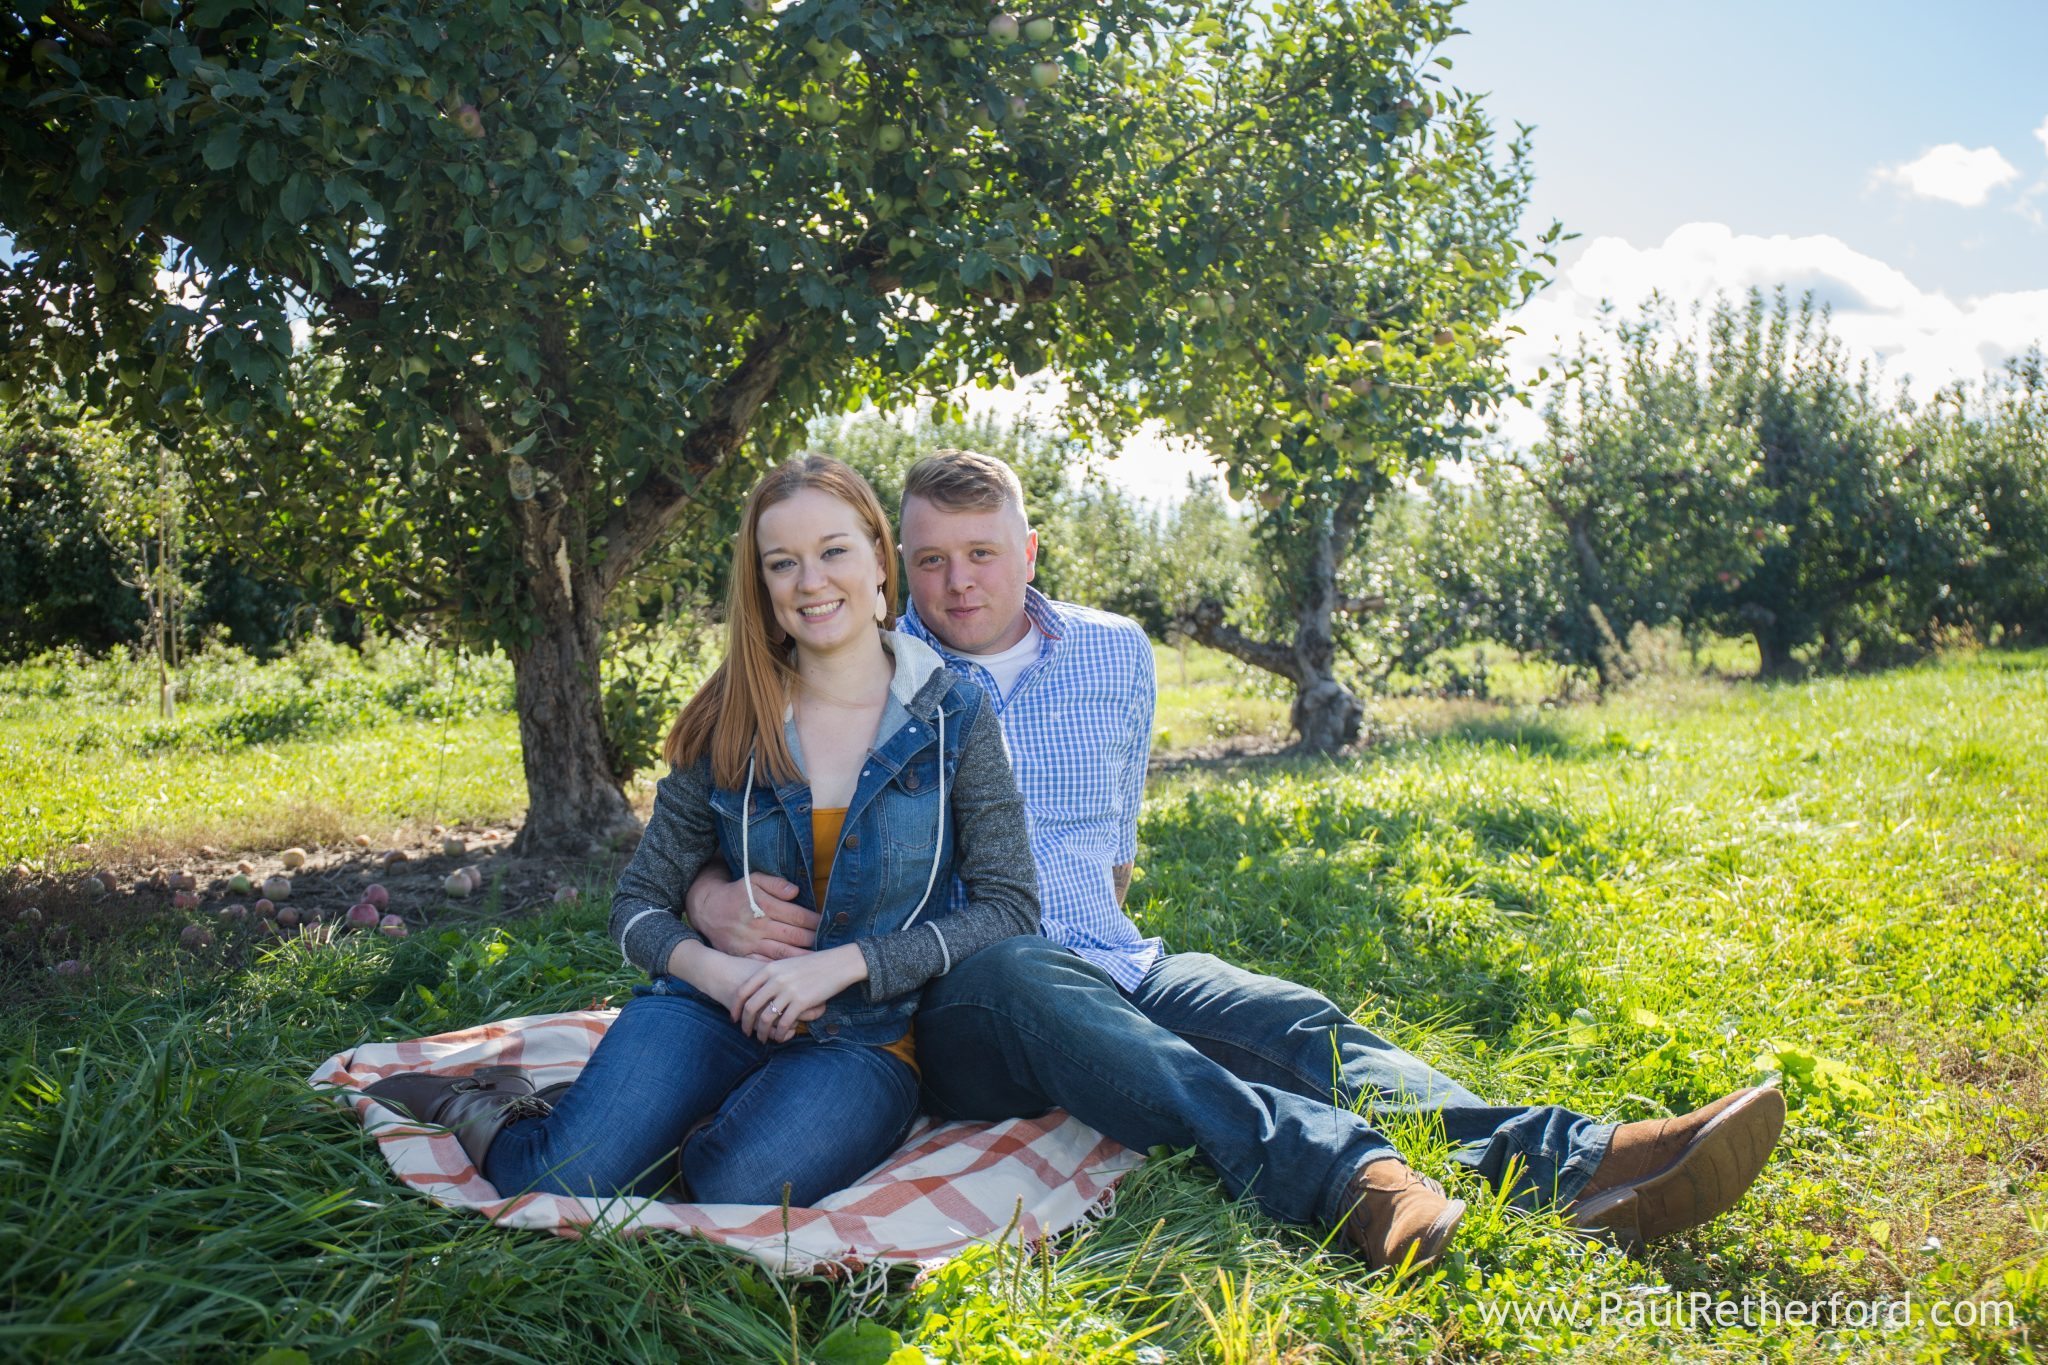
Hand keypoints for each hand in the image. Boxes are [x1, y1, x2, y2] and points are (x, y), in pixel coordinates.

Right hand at [686, 865, 817, 959]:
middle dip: (814, 941)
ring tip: (820, 963)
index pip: (797, 916)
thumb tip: (795, 891)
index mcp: (764, 906)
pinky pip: (764, 965)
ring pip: (782, 954)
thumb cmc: (737, 893)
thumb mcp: (754, 879)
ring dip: (802, 958)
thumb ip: (776, 884)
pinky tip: (795, 973)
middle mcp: (758, 926)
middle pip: (793, 936)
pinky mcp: (742, 955)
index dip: (815, 922)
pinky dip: (781, 970)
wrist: (707, 909)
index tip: (828, 926)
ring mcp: (750, 943)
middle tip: (830, 946)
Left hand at [732, 946, 867, 1042]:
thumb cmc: (813, 964)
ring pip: (766, 1018)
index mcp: (769, 969)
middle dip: (746, 1023)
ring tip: (762, 1039)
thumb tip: (758, 988)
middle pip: (751, 1007)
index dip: (736, 1007)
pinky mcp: (801, 1002)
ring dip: (762, 1032)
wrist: (838, 964)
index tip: (735, 1018)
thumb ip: (772, 974)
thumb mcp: (787, 964)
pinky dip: (779, 1034)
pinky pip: (784, 1023)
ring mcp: (788, 991)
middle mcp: (775, 980)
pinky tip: (780, 1038)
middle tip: (746, 1032)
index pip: (743, 991)